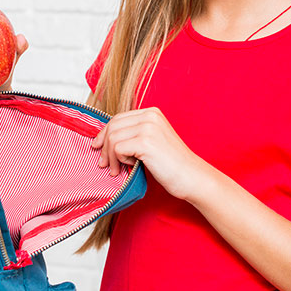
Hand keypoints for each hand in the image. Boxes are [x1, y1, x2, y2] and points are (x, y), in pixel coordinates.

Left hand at [90, 107, 208, 199]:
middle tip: (104, 164)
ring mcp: (148, 127)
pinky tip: (129, 167)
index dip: (104, 134)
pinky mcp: (146, 142)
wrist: (192, 177)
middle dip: (104, 146)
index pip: (118, 118)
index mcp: (151, 113)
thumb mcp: (151, 141)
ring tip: (117, 170)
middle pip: (112, 126)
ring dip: (111, 157)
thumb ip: (133, 135)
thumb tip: (102, 139)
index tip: (98, 148)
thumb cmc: (171, 165)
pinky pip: (118, 148)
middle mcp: (150, 115)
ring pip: (112, 138)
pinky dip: (119, 160)